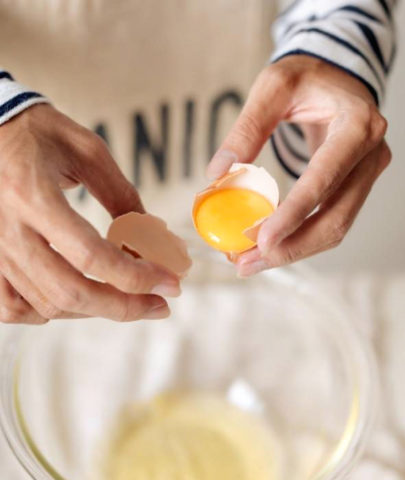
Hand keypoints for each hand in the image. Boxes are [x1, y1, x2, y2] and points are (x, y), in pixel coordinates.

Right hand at [0, 104, 179, 323]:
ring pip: (47, 305)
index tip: (171, 284)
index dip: (138, 277)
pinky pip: (12, 308)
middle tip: (159, 305)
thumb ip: (122, 196)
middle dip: (125, 307)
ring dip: (96, 310)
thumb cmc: (37, 133)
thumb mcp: (88, 153)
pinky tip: (76, 302)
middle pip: (71, 292)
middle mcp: (6, 230)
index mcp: (32, 196)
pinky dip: (49, 313)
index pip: (92, 256)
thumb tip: (153, 237)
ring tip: (127, 299)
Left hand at [207, 55, 390, 275]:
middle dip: (290, 246)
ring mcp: (368, 174)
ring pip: (336, 228)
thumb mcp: (273, 86)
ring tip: (250, 262)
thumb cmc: (308, 76)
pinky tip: (270, 246)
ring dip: (293, 250)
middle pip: (336, 218)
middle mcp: (371, 155)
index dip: (293, 214)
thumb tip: (216, 174)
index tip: (259, 240)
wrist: (338, 77)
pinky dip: (300, 238)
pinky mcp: (357, 187)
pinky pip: (331, 221)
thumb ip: (247, 128)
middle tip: (246, 263)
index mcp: (357, 125)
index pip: (325, 179)